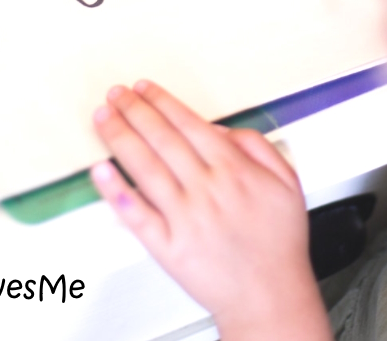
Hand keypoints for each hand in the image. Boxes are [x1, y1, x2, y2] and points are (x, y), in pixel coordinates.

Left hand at [90, 81, 330, 340]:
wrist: (270, 299)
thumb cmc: (277, 242)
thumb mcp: (286, 182)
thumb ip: (256, 145)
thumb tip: (219, 128)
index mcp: (233, 169)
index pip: (188, 123)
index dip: (161, 101)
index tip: (143, 88)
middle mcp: (206, 188)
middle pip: (161, 138)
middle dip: (134, 110)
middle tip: (116, 93)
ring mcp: (185, 217)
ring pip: (145, 167)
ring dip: (120, 137)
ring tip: (103, 117)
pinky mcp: (168, 246)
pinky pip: (136, 213)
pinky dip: (116, 190)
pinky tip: (101, 170)